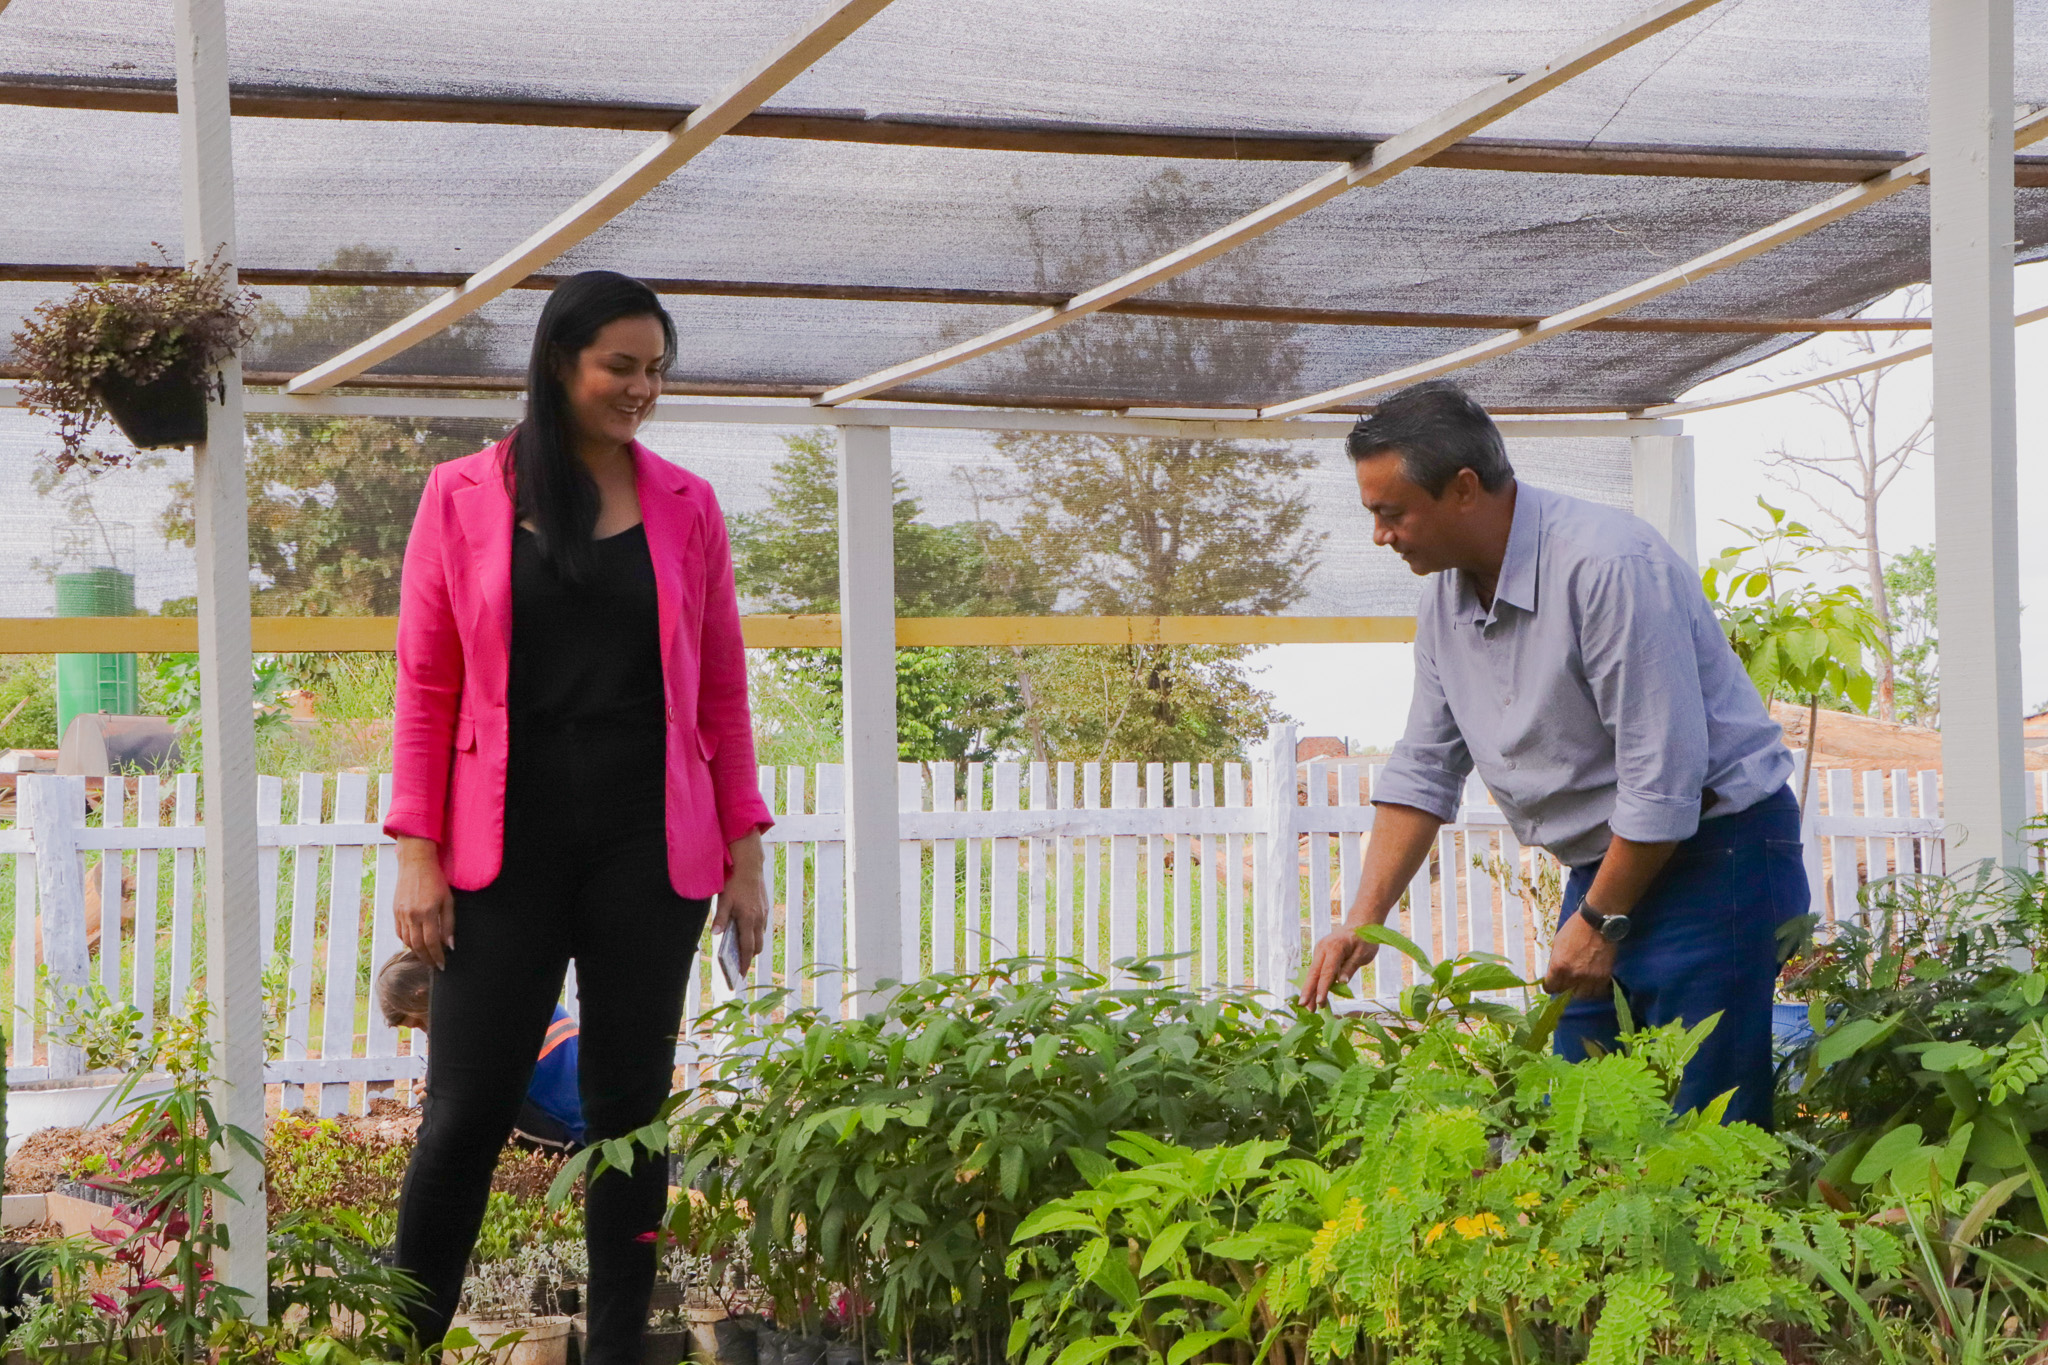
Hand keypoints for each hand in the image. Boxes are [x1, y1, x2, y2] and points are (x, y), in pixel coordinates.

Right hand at [393, 836, 454, 969]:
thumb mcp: (448, 900)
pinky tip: (415, 944)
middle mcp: (412, 915)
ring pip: (407, 941)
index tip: (442, 965)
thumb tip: (449, 945)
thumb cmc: (435, 880)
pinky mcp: (395, 911)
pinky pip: (400, 932)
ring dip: (416, 952)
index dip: (437, 956)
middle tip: (433, 965)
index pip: (432, 942)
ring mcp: (401, 914)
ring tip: (426, 956)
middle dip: (426, 958)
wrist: (415, 863)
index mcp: (427, 912)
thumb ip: (448, 924)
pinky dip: (407, 941)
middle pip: (417, 945)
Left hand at [713, 832, 767, 972]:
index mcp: (747, 919)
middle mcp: (758, 918)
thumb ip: (720, 918)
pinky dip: (756, 933)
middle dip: (749, 957)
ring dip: (753, 945)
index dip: (744, 963)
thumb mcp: (723, 900)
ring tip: (742, 950)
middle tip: (740, 965)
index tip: (740, 974)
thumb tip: (715, 934)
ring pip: (761, 936)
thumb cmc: (734, 882)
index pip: (747, 948)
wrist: (750, 864)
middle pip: (757, 946)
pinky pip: (762, 926)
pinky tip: (747, 931)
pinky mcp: (766, 907)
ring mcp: (764, 913)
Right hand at [1297, 923, 1381, 1011]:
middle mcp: (1323, 948)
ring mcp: (1320, 950)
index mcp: (1334, 947)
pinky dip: (1314, 983)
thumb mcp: (1363, 954)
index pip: (1327, 971)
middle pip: (1314, 973)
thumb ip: (1350, 967)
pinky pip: (1316, 970)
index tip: (1320, 1002)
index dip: (1323, 988)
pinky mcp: (1320, 954)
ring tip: (1308, 1007)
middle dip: (1309, 991)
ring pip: (1313, 973)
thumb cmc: (1364, 939)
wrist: (1360, 924)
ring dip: (1310, 990)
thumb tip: (1341, 982)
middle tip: (1305, 1007)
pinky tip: (1313, 996)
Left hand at [1543, 911, 1619, 999]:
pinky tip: (1591, 982)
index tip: (1553, 983)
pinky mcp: (1604, 976)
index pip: (1551, 988)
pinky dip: (1593, 989)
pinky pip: (1597, 991)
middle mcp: (1574, 975)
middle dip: (1564, 988)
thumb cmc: (1574, 929)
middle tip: (1567, 981)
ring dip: (1579, 990)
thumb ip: (1555, 962)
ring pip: (1583, 995)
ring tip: (1580, 984)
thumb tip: (1554, 974)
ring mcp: (1590, 978)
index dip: (1551, 986)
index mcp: (1559, 966)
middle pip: (1566, 993)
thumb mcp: (1557, 944)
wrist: (1597, 923)